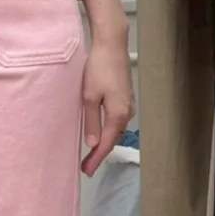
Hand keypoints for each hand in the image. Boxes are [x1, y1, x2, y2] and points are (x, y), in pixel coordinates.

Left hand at [81, 33, 134, 176]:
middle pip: (112, 140)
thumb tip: (91, 143)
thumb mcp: (89, 97)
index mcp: (118, 114)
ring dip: (104, 143)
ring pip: (115, 131)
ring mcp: (128, 105)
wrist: (112, 44)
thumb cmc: (99, 67)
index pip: (106, 144)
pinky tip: (100, 134)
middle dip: (99, 154)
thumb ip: (91, 122)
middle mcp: (127, 112)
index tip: (86, 171)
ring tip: (91, 155)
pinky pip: (116, 121)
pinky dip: (108, 131)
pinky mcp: (125, 98)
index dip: (96, 159)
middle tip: (86, 167)